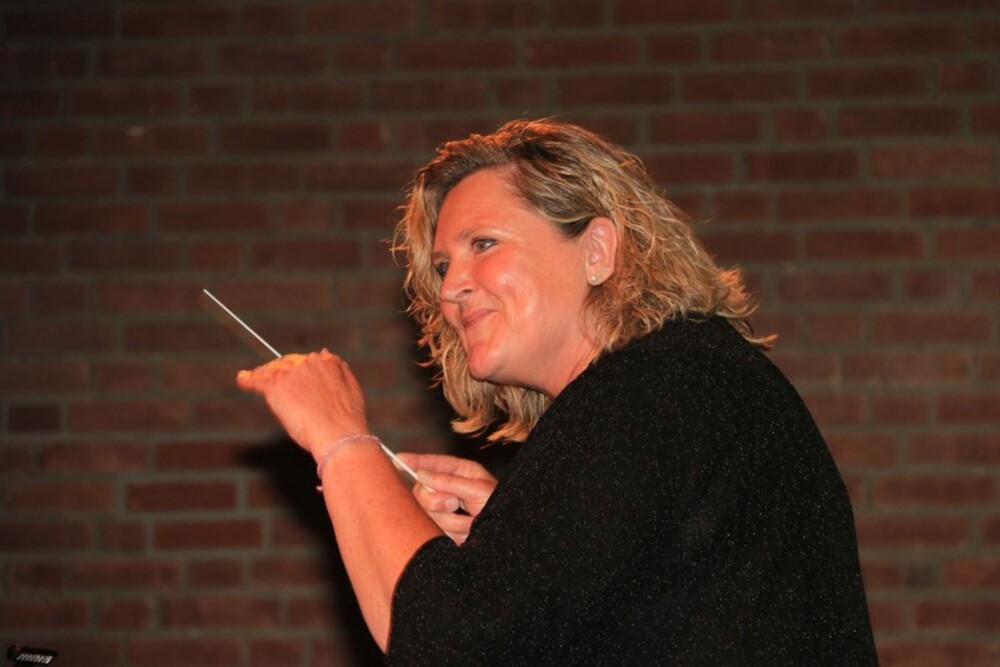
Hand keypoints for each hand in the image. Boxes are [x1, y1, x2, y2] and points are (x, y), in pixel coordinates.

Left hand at [236, 349, 367, 459]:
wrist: (337, 435)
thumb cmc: (346, 420)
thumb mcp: (351, 387)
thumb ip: (338, 368)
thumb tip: (325, 351)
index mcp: (327, 361)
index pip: (305, 360)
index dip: (297, 370)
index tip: (293, 378)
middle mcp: (308, 362)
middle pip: (286, 363)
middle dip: (280, 371)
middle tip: (274, 383)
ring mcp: (291, 373)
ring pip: (271, 370)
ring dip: (264, 375)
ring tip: (254, 379)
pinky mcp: (275, 386)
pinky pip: (257, 379)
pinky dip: (247, 379)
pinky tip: (242, 379)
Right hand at [397, 453, 496, 545]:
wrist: (510, 537)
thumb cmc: (501, 506)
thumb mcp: (479, 490)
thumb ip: (450, 482)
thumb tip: (421, 475)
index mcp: (460, 473)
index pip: (434, 464)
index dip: (415, 461)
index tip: (398, 458)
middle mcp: (449, 490)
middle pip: (422, 492)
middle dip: (436, 500)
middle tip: (454, 504)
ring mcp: (445, 512)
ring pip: (427, 514)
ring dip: (451, 521)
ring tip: (472, 524)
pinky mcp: (444, 532)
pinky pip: (434, 532)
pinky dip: (452, 534)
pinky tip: (467, 535)